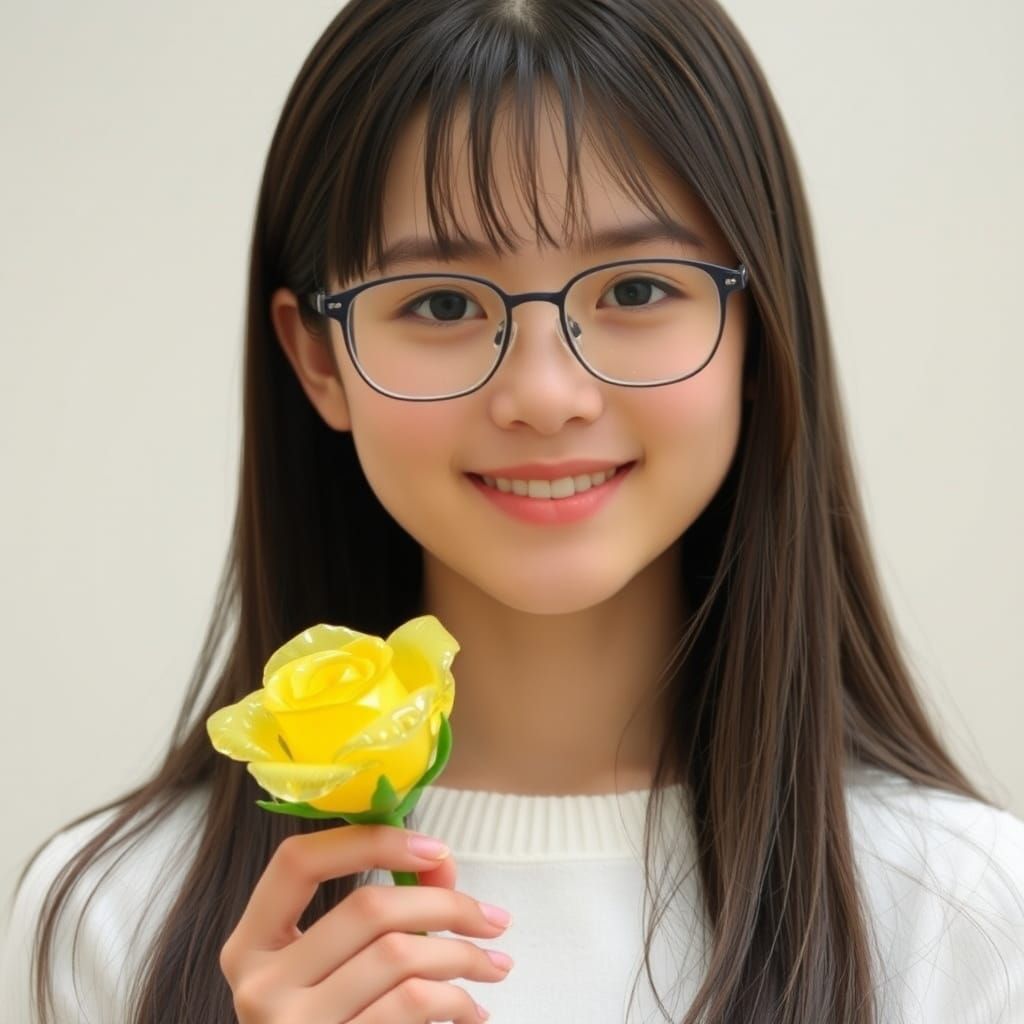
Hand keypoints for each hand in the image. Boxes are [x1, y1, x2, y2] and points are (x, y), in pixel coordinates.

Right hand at [219, 824, 511, 1022]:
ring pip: (398, 955)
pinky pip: (409, 1005)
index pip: (297, 861)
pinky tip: (471, 1010)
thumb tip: (439, 863)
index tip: (436, 848)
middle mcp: (257, 986)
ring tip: (493, 965)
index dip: (370, 841)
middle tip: (493, 920)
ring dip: (463, 956)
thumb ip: (383, 909)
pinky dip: (455, 1000)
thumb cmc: (334, 1022)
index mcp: (251, 944)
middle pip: (369, 909)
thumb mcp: (337, 964)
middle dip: (447, 905)